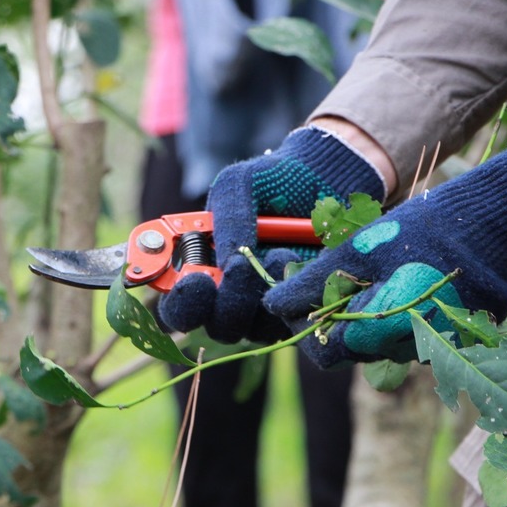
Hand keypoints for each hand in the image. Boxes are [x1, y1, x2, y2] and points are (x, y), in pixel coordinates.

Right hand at [158, 125, 386, 342]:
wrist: (326, 177)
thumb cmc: (273, 181)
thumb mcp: (237, 186)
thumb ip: (224, 222)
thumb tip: (226, 265)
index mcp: (203, 270)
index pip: (181, 309)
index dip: (182, 304)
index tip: (195, 281)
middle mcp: (231, 296)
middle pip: (219, 327)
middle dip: (228, 302)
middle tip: (241, 266)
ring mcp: (266, 308)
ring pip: (256, 329)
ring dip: (264, 293)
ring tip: (280, 253)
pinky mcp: (301, 309)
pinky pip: (292, 321)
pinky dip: (294, 294)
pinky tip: (298, 260)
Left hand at [263, 148, 506, 365]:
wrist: (496, 222)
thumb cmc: (422, 232)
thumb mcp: (359, 250)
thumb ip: (313, 283)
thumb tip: (272, 306)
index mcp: (380, 335)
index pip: (322, 352)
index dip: (304, 325)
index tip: (297, 294)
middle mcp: (407, 352)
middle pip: (352, 348)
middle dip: (334, 316)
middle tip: (330, 277)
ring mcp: (435, 347)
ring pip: (380, 340)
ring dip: (366, 313)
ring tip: (372, 271)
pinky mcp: (455, 337)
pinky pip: (411, 332)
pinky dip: (398, 311)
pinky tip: (403, 276)